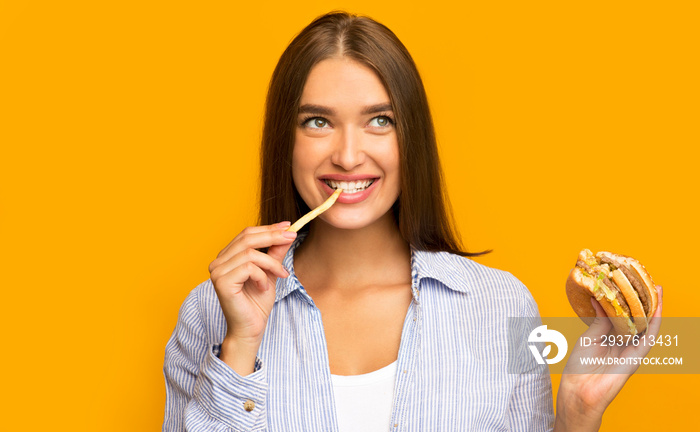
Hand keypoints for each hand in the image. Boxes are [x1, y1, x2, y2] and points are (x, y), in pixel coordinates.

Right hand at [208, 222, 296, 373]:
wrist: (251, 329)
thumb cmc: (257, 303)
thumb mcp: (271, 272)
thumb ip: (275, 253)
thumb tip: (287, 233)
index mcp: (227, 257)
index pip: (247, 234)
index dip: (268, 228)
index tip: (288, 226)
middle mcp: (218, 262)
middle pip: (247, 238)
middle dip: (273, 236)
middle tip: (292, 237)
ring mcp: (217, 271)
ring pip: (250, 253)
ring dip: (271, 263)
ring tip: (280, 275)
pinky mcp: (222, 282)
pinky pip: (249, 267)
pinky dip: (262, 275)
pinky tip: (264, 287)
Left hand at [554, 286, 662, 430]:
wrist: (578, 391)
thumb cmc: (580, 368)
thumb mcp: (588, 338)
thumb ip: (599, 320)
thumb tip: (599, 300)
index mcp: (610, 337)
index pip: (622, 315)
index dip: (627, 301)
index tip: (629, 284)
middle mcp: (622, 343)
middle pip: (636, 318)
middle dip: (643, 302)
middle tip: (648, 282)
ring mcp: (630, 350)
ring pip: (646, 326)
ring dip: (654, 309)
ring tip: (657, 291)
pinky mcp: (635, 358)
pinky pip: (648, 338)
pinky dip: (654, 324)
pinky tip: (657, 311)